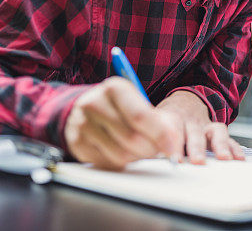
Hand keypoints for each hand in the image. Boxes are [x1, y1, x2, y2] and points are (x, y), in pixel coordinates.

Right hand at [64, 77, 181, 169]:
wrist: (87, 107)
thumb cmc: (122, 106)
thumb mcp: (139, 102)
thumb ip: (159, 120)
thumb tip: (174, 143)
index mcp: (114, 88)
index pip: (140, 116)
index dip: (160, 135)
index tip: (173, 149)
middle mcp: (94, 104)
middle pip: (131, 138)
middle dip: (151, 149)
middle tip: (159, 151)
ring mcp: (82, 124)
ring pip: (120, 154)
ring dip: (138, 157)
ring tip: (142, 150)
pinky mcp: (76, 143)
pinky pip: (107, 162)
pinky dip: (122, 162)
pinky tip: (125, 151)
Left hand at [156, 90, 244, 163]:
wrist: (184, 102)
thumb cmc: (165, 119)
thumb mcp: (154, 122)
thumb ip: (150, 137)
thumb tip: (138, 158)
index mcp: (173, 117)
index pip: (173, 129)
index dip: (174, 144)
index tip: (174, 159)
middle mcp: (191, 121)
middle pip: (194, 133)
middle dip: (197, 147)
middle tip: (197, 161)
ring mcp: (206, 126)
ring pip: (215, 132)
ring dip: (220, 146)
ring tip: (223, 159)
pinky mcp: (217, 132)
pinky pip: (228, 137)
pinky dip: (234, 148)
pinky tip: (238, 158)